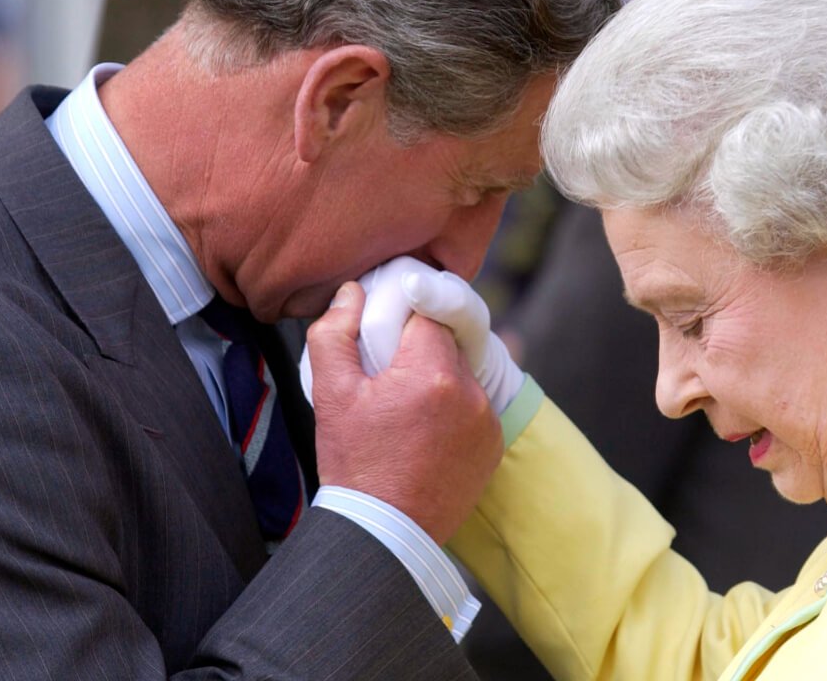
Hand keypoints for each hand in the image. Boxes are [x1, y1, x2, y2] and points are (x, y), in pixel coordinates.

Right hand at [305, 282, 502, 543]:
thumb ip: (336, 332)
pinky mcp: (494, 445)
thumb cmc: (355, 464)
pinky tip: (425, 433)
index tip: (386, 332)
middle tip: (389, 377)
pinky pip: (475, 408)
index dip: (405, 317)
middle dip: (420, 352)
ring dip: (439, 382)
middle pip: (447, 344)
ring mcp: (487, 421)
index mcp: (432, 373)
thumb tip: (353, 292)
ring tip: (405, 412)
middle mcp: (471, 393)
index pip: (428, 313)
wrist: (385, 534)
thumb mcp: (332, 394)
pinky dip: (454, 411)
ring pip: (462, 376)